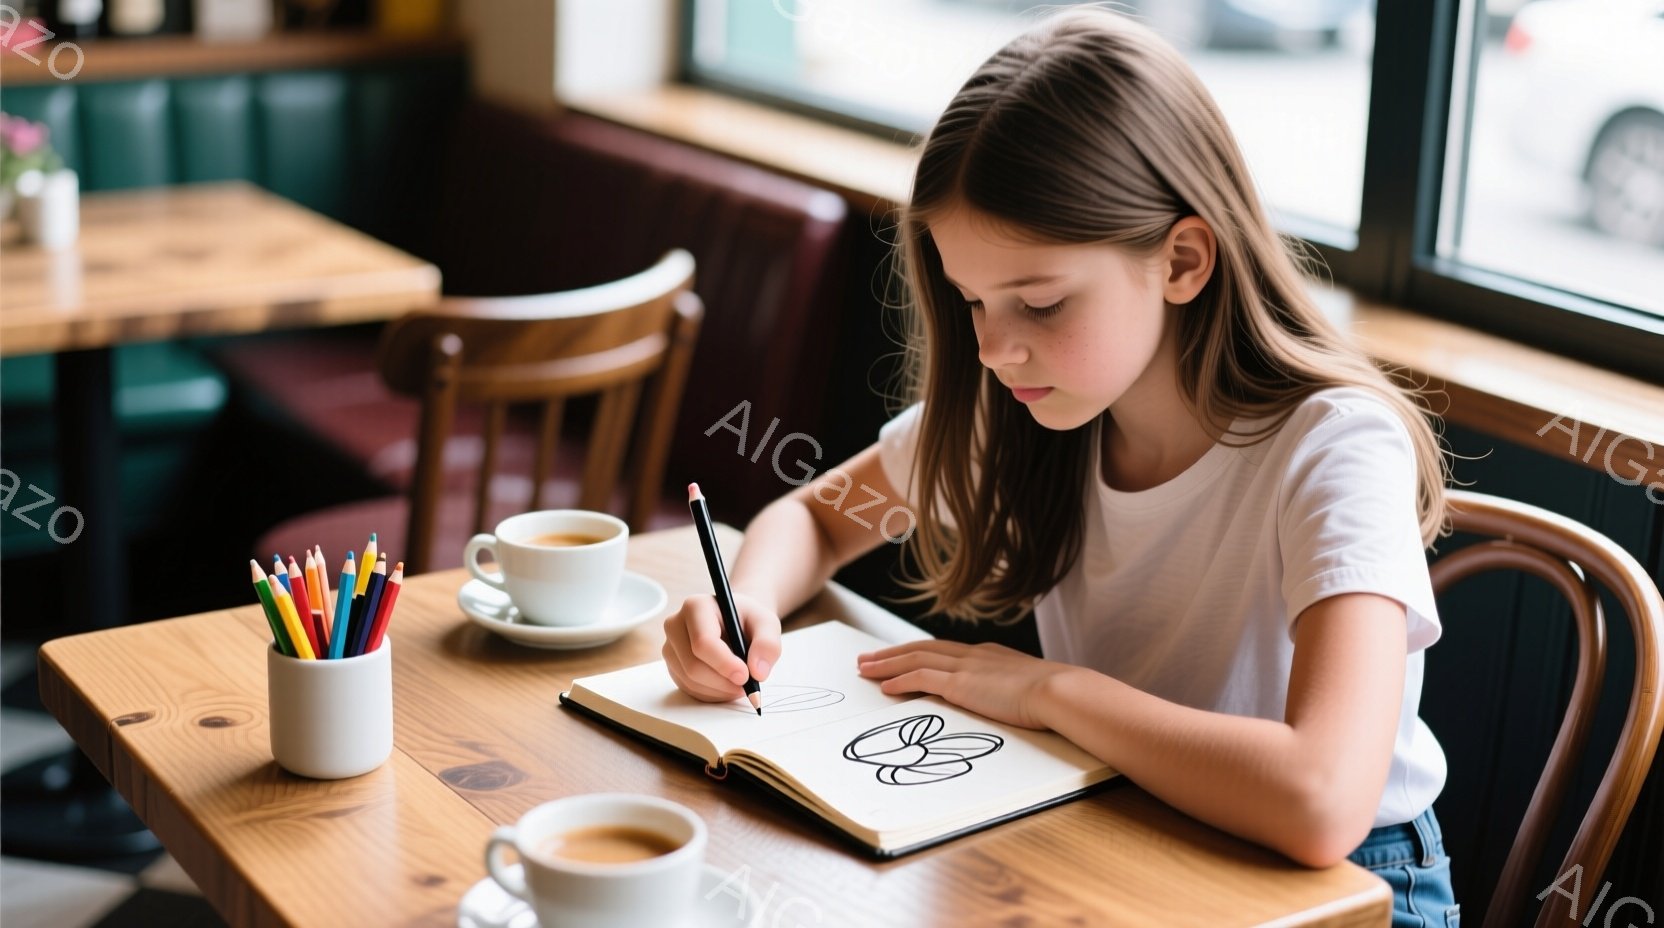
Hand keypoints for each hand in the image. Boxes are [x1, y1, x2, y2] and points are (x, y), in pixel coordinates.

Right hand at [662, 593, 780, 702]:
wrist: (735, 623)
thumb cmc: (748, 620)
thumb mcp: (767, 623)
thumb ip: (767, 644)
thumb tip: (758, 673)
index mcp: (696, 606)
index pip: (703, 642)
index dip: (724, 664)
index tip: (745, 676)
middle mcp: (675, 625)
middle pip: (693, 666)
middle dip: (723, 682)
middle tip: (746, 685)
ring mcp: (670, 647)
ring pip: (690, 681)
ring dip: (719, 690)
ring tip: (740, 684)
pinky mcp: (672, 666)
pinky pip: (689, 689)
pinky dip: (712, 694)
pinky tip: (727, 685)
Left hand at [856, 640, 1067, 729]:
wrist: (1061, 691)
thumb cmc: (1056, 696)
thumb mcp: (1032, 689)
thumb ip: (1016, 692)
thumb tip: (1017, 703)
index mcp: (989, 655)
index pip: (945, 650)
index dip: (919, 652)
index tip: (901, 656)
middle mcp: (973, 655)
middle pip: (922, 648)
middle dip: (892, 653)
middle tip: (867, 657)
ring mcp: (966, 667)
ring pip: (915, 658)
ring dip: (887, 663)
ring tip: (864, 668)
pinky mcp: (961, 684)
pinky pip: (921, 677)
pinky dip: (900, 680)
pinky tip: (884, 686)